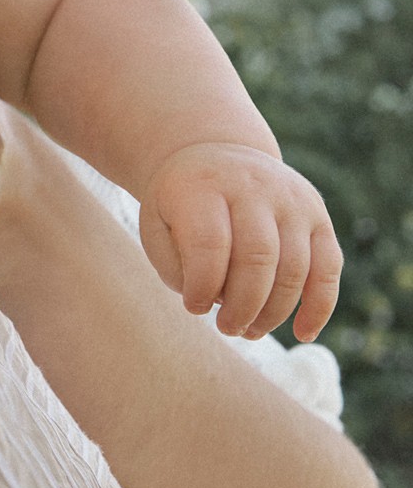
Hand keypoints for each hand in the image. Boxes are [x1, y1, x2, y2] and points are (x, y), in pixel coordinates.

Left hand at [138, 142, 341, 341]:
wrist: (214, 154)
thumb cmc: (181, 204)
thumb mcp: (157, 225)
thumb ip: (175, 266)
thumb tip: (213, 303)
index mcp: (205, 186)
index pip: (210, 243)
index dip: (202, 286)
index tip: (194, 307)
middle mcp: (254, 187)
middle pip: (258, 257)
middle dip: (243, 306)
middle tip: (226, 328)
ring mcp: (292, 200)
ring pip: (295, 267)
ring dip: (274, 312)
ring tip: (249, 330)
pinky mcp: (318, 216)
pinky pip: (328, 267)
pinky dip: (319, 305)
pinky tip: (303, 333)